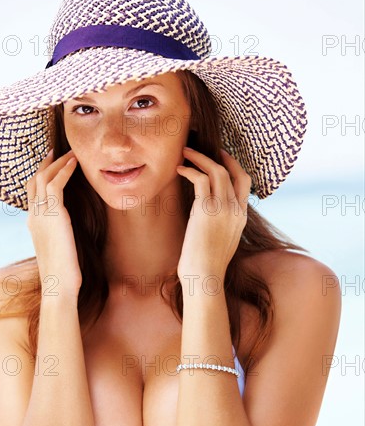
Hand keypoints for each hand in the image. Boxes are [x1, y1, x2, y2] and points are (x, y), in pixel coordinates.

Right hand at [26, 149, 81, 297]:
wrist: (58, 284)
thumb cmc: (62, 272)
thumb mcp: (59, 248)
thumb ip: (60, 235)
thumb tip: (69, 233)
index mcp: (33, 223)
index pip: (32, 192)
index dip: (40, 176)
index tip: (50, 164)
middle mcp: (33, 215)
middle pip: (34, 180)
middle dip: (45, 163)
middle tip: (56, 150)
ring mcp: (40, 214)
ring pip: (43, 178)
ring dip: (58, 162)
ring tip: (71, 152)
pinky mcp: (53, 214)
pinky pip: (56, 184)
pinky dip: (64, 170)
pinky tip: (75, 163)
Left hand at [176, 147, 250, 287]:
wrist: (204, 276)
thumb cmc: (207, 264)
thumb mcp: (222, 240)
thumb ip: (221, 223)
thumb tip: (206, 212)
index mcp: (241, 216)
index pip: (245, 182)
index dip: (234, 165)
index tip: (221, 156)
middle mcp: (235, 209)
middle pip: (231, 172)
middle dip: (215, 156)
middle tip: (199, 149)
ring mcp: (223, 209)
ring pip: (217, 171)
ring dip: (199, 158)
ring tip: (185, 152)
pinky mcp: (206, 210)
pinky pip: (201, 179)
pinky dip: (190, 170)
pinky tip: (179, 169)